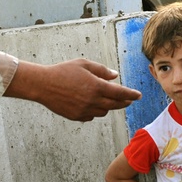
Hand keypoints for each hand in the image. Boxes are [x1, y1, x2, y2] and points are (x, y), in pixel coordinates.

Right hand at [7, 59, 140, 121]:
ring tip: (109, 101)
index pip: (121, 93)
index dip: (131, 94)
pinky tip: (93, 105)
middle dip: (125, 102)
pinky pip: (92, 116)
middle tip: (129, 100)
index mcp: (96, 86)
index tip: (138, 95)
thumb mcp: (84, 64)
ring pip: (104, 111)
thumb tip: (115, 76)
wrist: (43, 85)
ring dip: (109, 107)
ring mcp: (85, 110)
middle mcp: (93, 100)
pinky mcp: (77, 116)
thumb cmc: (63, 71)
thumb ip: (102, 70)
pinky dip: (96, 111)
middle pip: (115, 105)